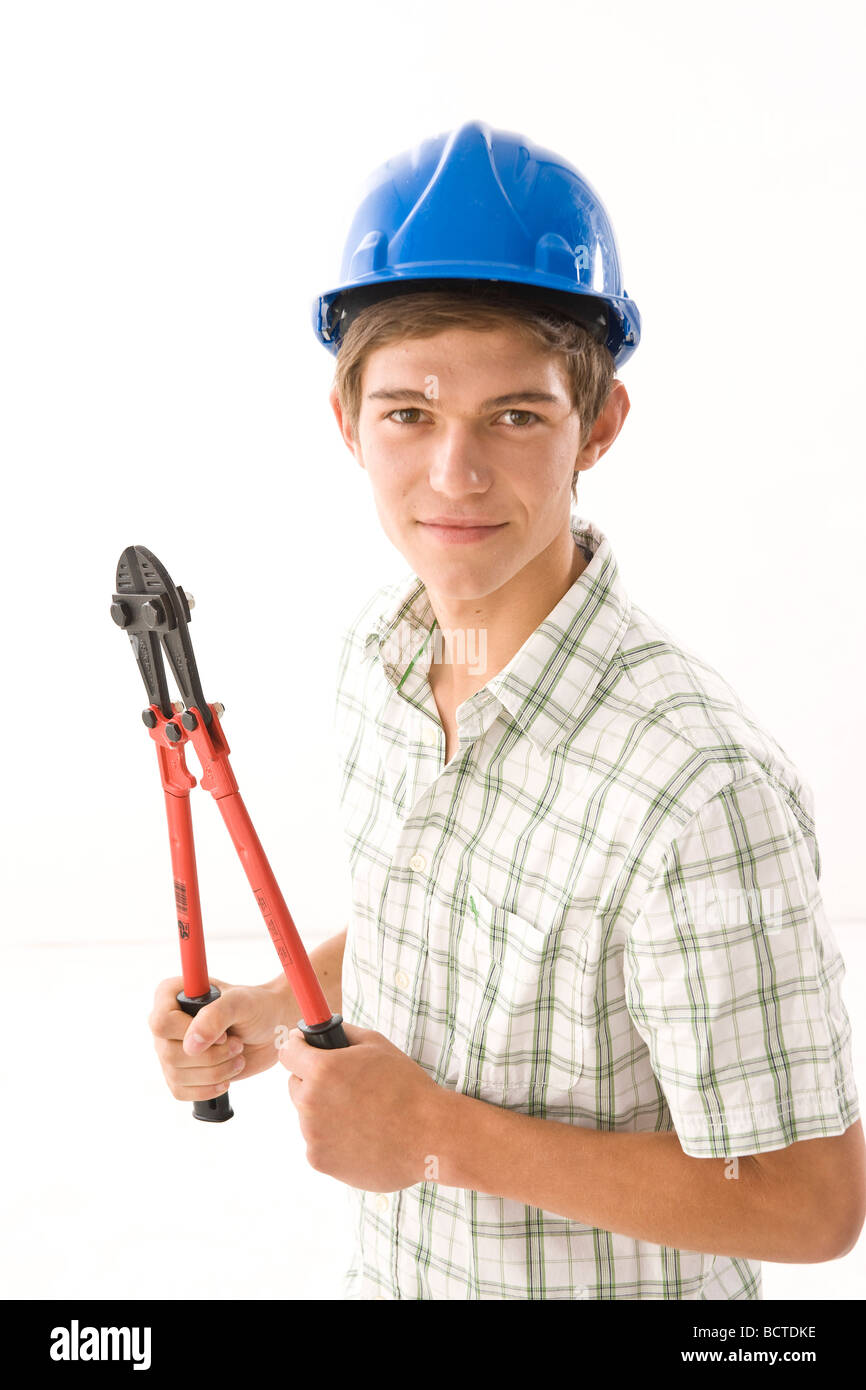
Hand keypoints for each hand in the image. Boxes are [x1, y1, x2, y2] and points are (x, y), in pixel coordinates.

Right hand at [148, 975, 288, 1103]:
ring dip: (214, 1072)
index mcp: (173, 995)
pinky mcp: (183, 1072)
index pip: (162, 1022)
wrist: (273, 1028)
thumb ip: (215, 1016)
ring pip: (176, 1075)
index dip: (190, 1033)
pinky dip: (208, 1088)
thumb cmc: (256, 1007)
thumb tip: (190, 1045)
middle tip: (237, 1045)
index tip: (223, 1034)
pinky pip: (180, 1091)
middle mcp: (167, 1023)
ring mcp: (172, 1049)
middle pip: (169, 1053)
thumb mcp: (241, 1003)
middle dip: (211, 1056)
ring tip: (237, 1057)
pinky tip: (227, 1077)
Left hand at [278, 1024, 445, 1190]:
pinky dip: (333, 1138)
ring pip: (307, 1115)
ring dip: (324, 1111)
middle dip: (312, 1081)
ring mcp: (312, 1135)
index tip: (305, 1049)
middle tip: (345, 1085)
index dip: (298, 1048)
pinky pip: (318, 1141)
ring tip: (361, 1114)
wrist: (429, 1136)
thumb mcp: (377, 1044)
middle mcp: (310, 1103)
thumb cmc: (406, 1086)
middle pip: (295, 1085)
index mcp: (322, 1070)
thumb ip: (342, 1033)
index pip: (287, 1052)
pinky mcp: (319, 1160)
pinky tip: (361, 1136)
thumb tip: (316, 1030)